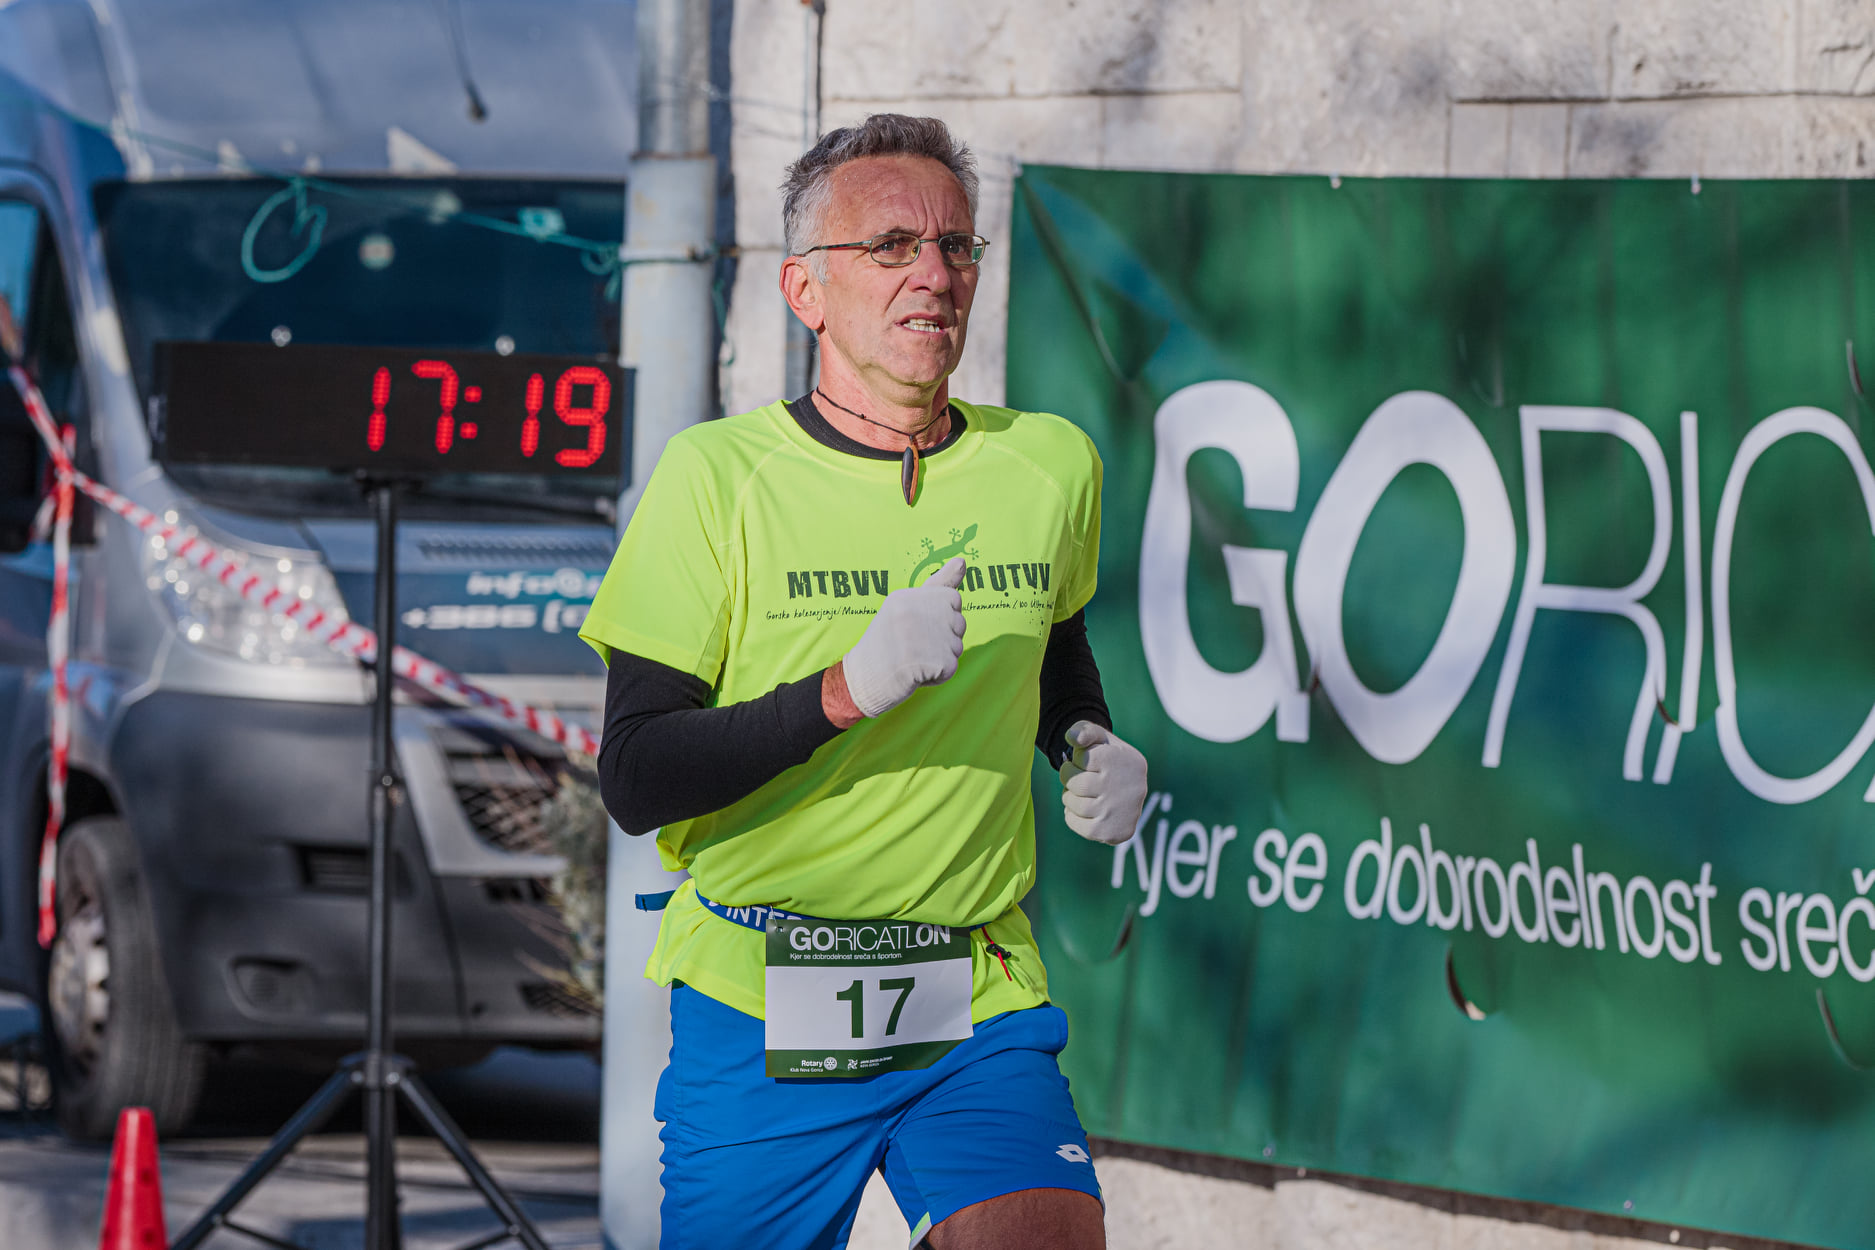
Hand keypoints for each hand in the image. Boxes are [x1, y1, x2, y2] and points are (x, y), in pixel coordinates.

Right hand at [839, 556, 966, 717]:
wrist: (861, 680)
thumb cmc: (884, 644)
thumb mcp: (904, 607)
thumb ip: (937, 585)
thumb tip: (963, 560)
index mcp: (907, 597)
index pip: (952, 598)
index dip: (942, 616)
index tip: (918, 627)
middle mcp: (916, 612)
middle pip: (959, 623)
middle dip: (944, 639)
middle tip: (913, 647)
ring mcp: (925, 637)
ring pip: (957, 646)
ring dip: (941, 658)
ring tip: (913, 660)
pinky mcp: (933, 662)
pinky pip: (951, 668)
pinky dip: (937, 676)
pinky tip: (914, 675)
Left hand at [1059, 721, 1147, 844]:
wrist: (1129, 791)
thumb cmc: (1110, 759)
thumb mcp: (1102, 739)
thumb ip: (1085, 730)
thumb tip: (1071, 737)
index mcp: (1123, 761)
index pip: (1082, 757)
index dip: (1079, 758)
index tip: (1089, 761)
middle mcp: (1124, 787)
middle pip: (1075, 782)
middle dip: (1070, 778)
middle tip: (1080, 778)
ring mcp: (1118, 811)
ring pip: (1073, 803)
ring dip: (1070, 797)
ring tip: (1082, 793)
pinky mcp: (1111, 832)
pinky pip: (1074, 822)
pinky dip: (1071, 816)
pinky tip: (1085, 809)